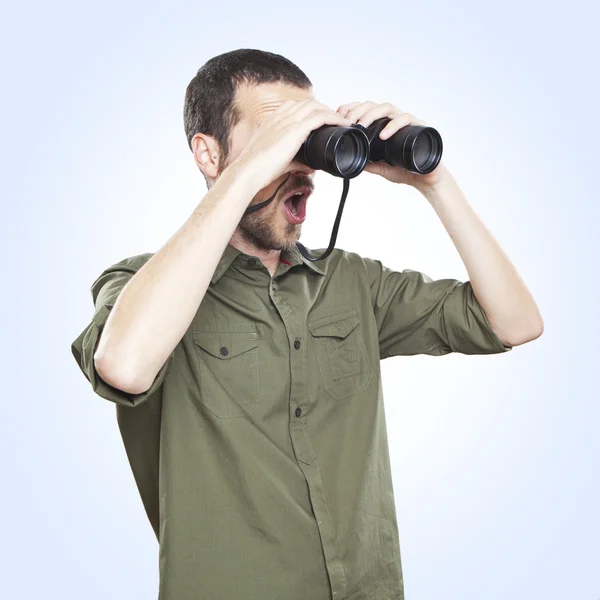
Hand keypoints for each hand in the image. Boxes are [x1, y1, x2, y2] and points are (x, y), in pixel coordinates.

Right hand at [232, 99, 352, 192]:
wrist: (247, 172)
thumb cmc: (258, 170)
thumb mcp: (279, 161)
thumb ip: (296, 161)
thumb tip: (310, 166)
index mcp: (272, 120)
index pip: (294, 107)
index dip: (310, 110)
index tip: (321, 119)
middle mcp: (279, 116)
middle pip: (307, 103)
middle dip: (323, 109)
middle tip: (335, 120)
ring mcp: (286, 121)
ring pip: (315, 106)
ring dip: (330, 112)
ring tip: (342, 121)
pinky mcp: (294, 130)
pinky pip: (319, 117)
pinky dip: (333, 118)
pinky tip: (342, 124)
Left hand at [336, 101, 447, 189]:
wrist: (427, 180)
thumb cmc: (407, 170)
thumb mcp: (382, 168)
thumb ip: (369, 163)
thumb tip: (353, 161)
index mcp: (386, 126)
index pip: (368, 109)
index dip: (353, 108)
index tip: (339, 114)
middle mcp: (396, 120)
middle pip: (375, 105)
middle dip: (359, 110)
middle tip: (349, 121)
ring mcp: (408, 122)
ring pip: (388, 108)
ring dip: (372, 114)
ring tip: (362, 125)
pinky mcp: (420, 127)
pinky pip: (406, 119)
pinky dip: (393, 126)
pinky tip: (383, 135)